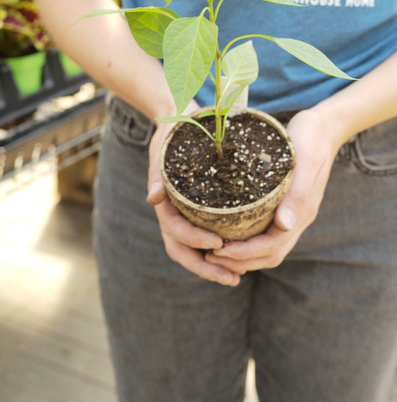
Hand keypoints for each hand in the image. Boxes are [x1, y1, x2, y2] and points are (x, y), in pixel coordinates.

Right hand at [146, 103, 240, 286]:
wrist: (178, 123)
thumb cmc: (172, 136)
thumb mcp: (164, 150)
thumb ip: (158, 173)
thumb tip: (153, 198)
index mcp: (164, 204)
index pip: (175, 232)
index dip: (195, 240)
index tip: (219, 242)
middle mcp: (172, 215)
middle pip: (183, 251)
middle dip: (205, 268)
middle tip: (232, 278)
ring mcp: (184, 216)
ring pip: (193, 251)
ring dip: (213, 267)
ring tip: (237, 276)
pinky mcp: (197, 213)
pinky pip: (204, 239)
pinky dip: (218, 253)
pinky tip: (239, 257)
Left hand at [205, 107, 341, 272]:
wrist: (323, 127)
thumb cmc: (311, 140)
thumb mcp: (305, 162)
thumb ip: (297, 194)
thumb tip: (284, 225)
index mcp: (302, 213)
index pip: (272, 247)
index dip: (245, 254)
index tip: (218, 250)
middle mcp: (296, 219)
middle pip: (269, 254)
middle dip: (239, 261)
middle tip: (209, 256)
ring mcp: (291, 213)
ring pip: (267, 247)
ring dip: (242, 255)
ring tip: (214, 249)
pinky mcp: (283, 204)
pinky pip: (265, 231)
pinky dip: (247, 239)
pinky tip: (227, 231)